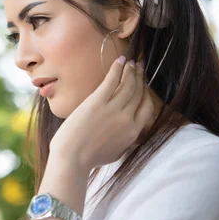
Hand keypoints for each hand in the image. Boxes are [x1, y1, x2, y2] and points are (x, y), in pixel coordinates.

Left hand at [50, 57, 153, 173]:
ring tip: (131, 63)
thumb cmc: (89, 158)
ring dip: (131, 71)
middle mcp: (127, 119)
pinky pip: (112, 81)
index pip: (147, 108)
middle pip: (138, 93)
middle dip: (140, 78)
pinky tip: (120, 61)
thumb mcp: (116, 153)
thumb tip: (130, 134)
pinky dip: (118, 69)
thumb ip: (126, 141)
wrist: (71, 158)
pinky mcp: (97, 102)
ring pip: (128, 85)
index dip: (146, 94)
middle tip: (139, 67)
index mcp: (133, 132)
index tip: (144, 85)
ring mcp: (113, 110)